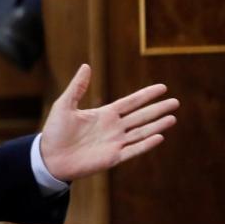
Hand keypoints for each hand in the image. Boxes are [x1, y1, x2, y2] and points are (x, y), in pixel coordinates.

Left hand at [40, 64, 178, 181]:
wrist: (49, 157)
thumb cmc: (55, 131)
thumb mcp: (64, 105)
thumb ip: (77, 87)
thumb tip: (86, 66)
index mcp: (104, 114)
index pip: (130, 102)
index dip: (146, 95)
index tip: (162, 87)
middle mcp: (113, 128)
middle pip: (141, 116)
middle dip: (158, 109)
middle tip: (175, 102)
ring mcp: (114, 143)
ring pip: (141, 132)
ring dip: (157, 125)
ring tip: (173, 118)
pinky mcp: (112, 158)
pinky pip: (133, 150)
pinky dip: (146, 144)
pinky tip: (159, 136)